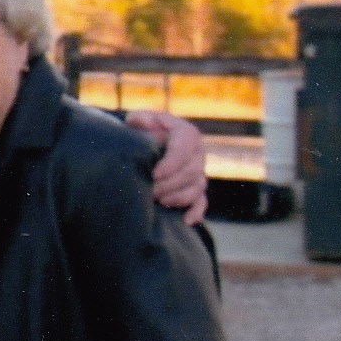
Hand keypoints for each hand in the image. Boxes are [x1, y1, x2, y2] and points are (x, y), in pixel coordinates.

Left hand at [128, 110, 208, 225]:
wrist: (143, 145)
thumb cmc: (141, 131)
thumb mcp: (138, 120)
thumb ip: (139, 119)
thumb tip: (140, 121)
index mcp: (186, 134)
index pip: (185, 148)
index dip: (172, 163)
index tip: (155, 174)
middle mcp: (197, 153)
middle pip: (192, 171)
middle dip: (171, 184)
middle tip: (150, 191)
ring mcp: (199, 172)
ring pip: (197, 188)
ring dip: (178, 197)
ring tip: (158, 200)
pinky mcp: (196, 188)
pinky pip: (202, 202)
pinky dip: (196, 212)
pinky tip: (187, 221)